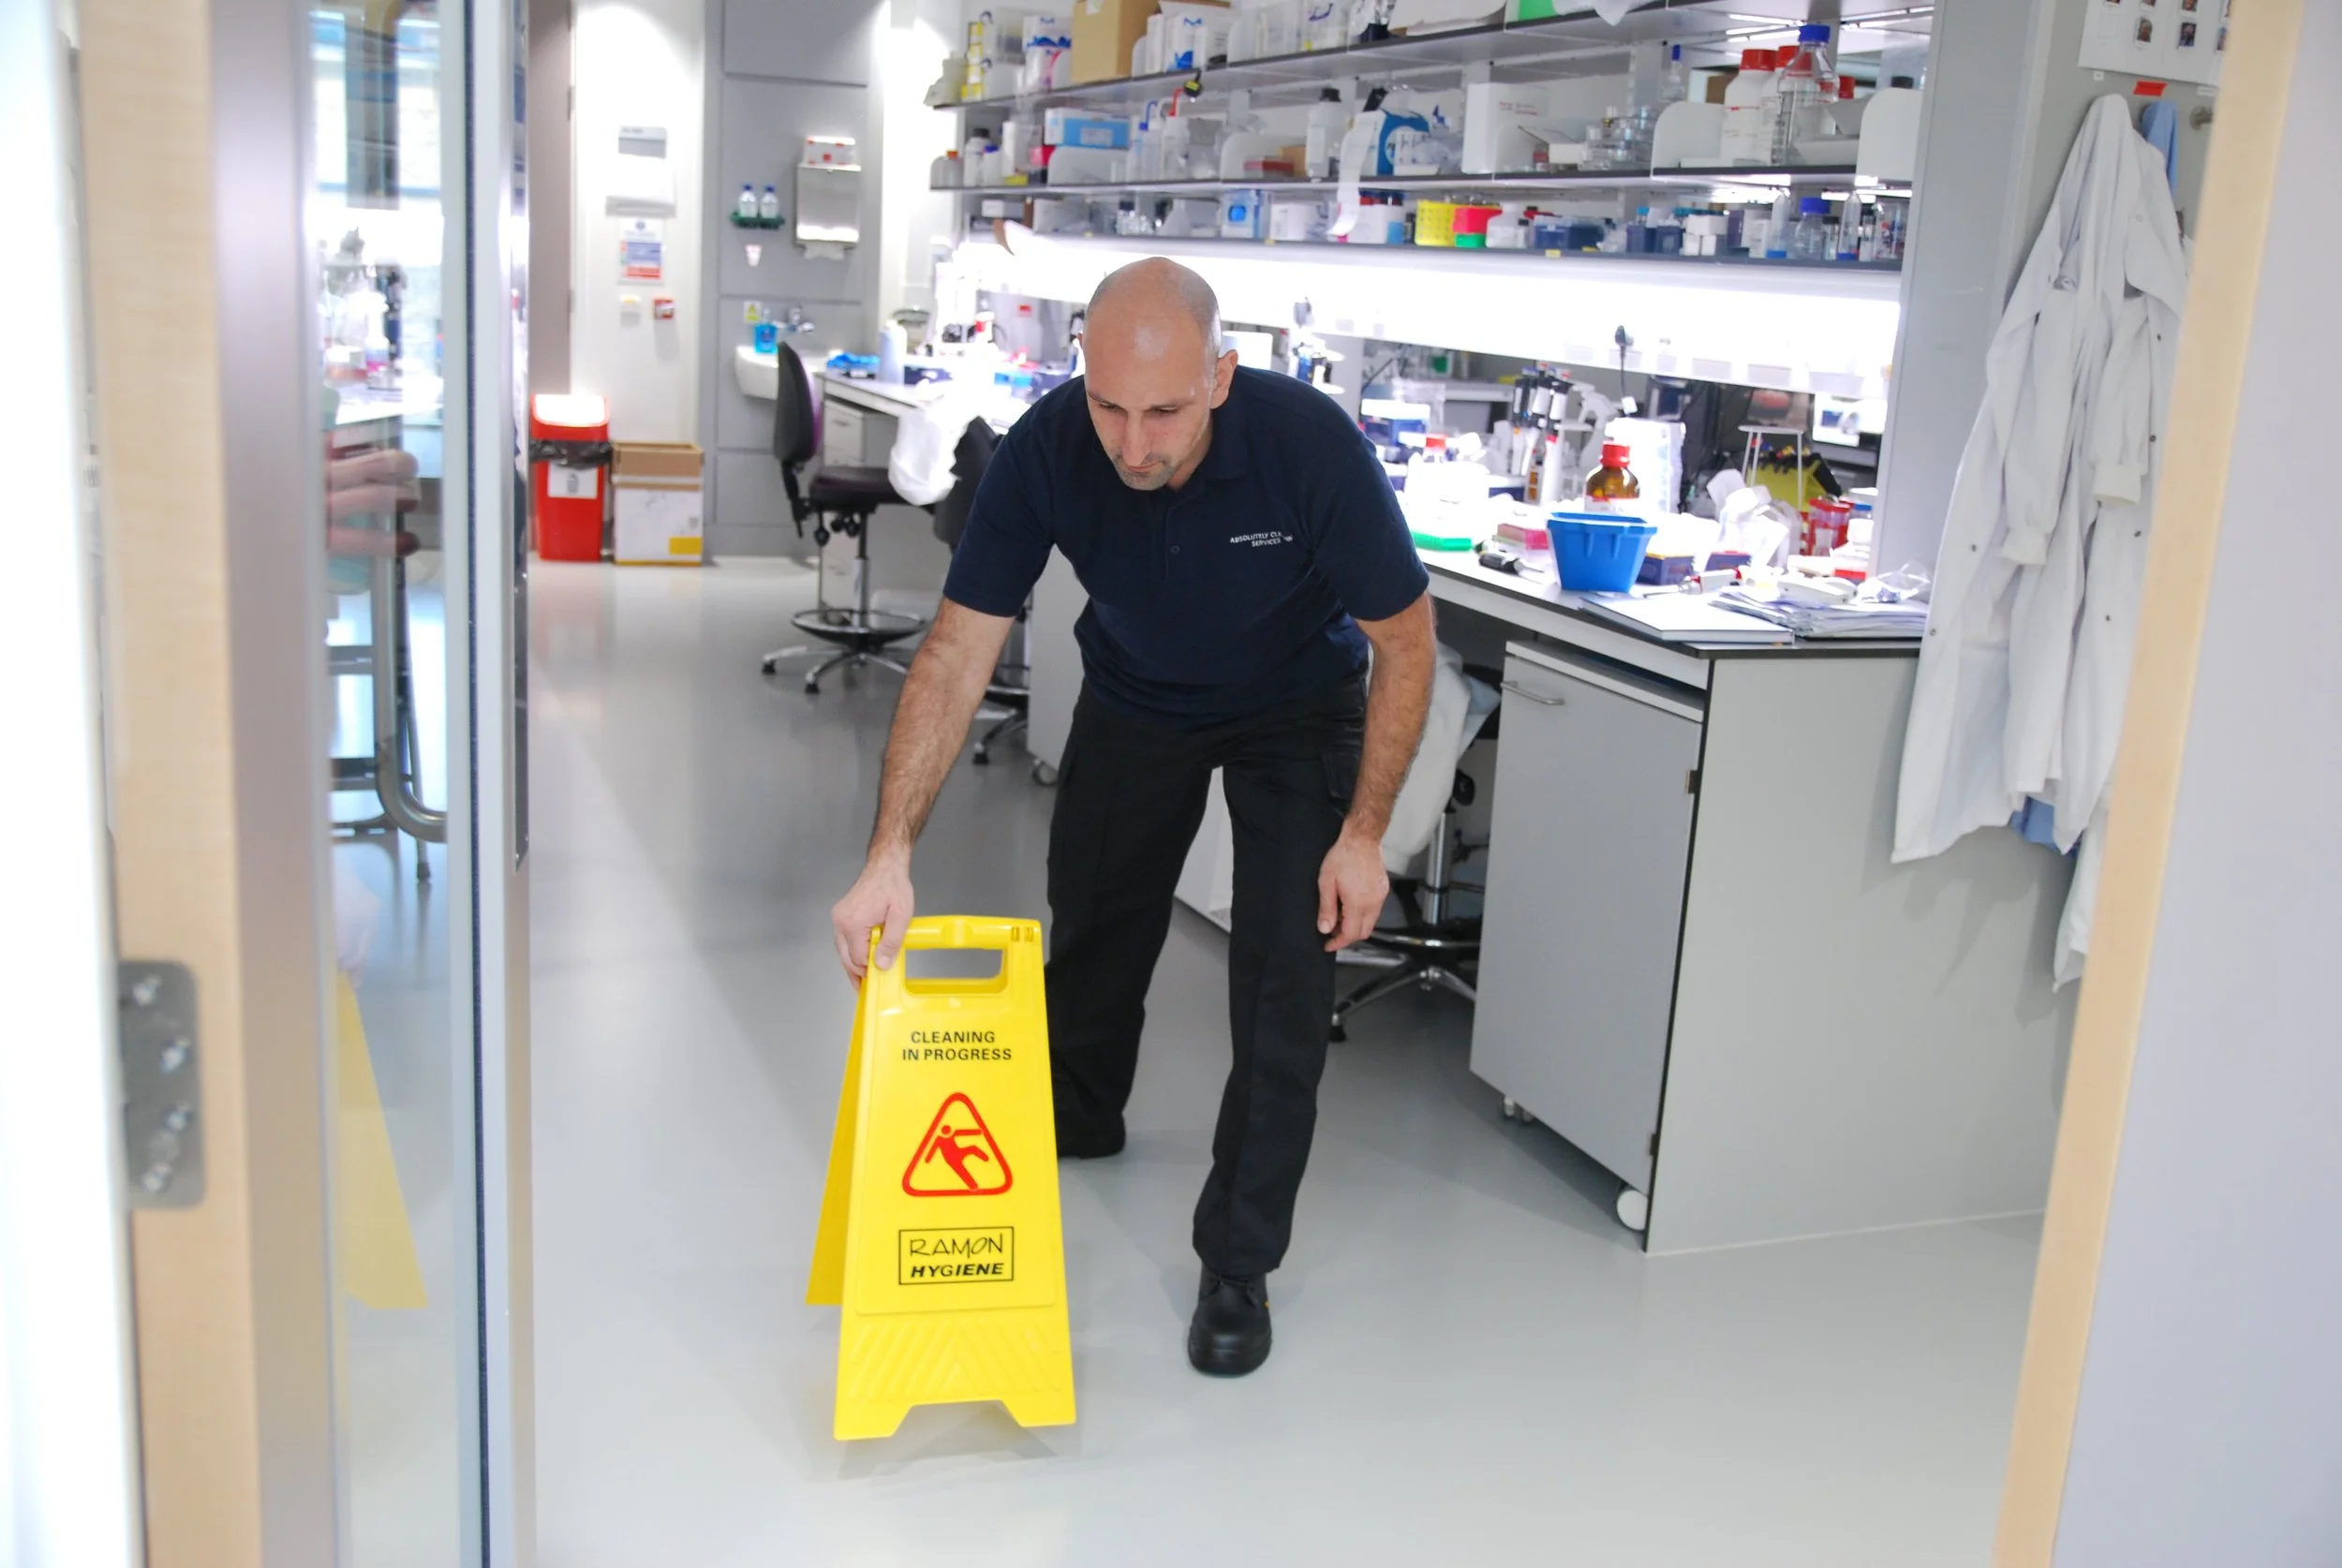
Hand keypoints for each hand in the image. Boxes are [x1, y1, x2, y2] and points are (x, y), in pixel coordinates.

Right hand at [831, 852, 914, 986]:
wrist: (885, 866)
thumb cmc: (893, 887)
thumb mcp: (900, 916)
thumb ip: (891, 942)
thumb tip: (882, 965)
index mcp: (853, 923)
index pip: (857, 958)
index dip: (867, 971)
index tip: (877, 981)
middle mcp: (840, 921)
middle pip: (845, 957)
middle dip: (856, 972)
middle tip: (867, 987)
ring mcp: (838, 918)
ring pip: (842, 949)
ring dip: (853, 962)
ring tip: (864, 977)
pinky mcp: (841, 915)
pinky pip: (843, 940)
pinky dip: (851, 950)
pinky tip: (861, 958)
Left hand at [1316, 826, 1388, 952]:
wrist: (1362, 839)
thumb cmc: (1343, 856)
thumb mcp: (1327, 882)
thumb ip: (1326, 908)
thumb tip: (1324, 928)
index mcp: (1358, 904)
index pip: (1350, 934)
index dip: (1338, 943)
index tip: (1328, 945)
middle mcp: (1372, 903)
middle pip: (1363, 933)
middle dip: (1347, 937)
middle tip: (1332, 933)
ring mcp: (1380, 897)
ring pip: (1370, 923)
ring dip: (1355, 926)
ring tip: (1339, 916)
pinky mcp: (1383, 891)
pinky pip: (1375, 911)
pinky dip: (1363, 915)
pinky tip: (1351, 906)